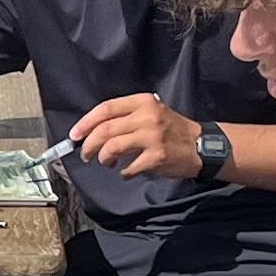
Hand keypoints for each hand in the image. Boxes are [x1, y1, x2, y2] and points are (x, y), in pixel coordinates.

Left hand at [68, 92, 201, 179]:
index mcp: (143, 102)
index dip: (86, 122)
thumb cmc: (172, 130)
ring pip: (112, 147)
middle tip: (85, 154)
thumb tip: (94, 131)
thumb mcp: (152, 113)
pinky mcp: (157, 156)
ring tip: (105, 163)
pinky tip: (127, 172)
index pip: (106, 108)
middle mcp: (146, 116)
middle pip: (105, 129)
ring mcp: (152, 136)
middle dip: (89, 144)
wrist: (201, 146)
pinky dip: (123, 172)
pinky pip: (128, 167)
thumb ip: (126, 118)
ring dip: (103, 158)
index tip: (74, 134)